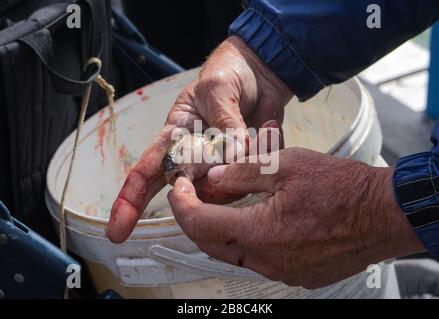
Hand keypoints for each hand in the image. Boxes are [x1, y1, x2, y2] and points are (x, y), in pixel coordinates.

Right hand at [108, 36, 292, 242]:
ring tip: (259, 126)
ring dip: (248, 162)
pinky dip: (268, 151)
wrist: (258, 74)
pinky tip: (268, 125)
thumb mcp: (216, 90)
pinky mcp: (248, 167)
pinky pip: (258, 175)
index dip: (130, 202)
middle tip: (239, 146)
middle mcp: (195, 159)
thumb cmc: (225, 75)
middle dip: (216, 182)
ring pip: (227, 189)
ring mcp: (222, 166)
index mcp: (175, 138)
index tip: (117, 232)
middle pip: (192, 191)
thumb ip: (223, 123)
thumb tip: (234, 156)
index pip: (146, 173)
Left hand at [168, 148, 425, 288]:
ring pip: (233, 255)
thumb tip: (215, 176)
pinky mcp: (298, 275)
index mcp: (260, 232)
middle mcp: (268, 260)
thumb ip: (244, 172)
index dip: (181, 204)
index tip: (179, 187)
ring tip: (221, 204)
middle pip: (211, 244)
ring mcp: (283, 272)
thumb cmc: (342, 188)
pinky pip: (258, 261)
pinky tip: (252, 221)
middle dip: (194, 219)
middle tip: (194, 195)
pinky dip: (245, 241)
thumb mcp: (287, 165)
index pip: (200, 223)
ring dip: (220, 231)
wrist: (384, 214)